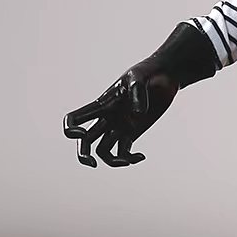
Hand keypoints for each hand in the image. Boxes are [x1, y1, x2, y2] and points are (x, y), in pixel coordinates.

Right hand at [63, 20, 217, 167]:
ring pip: (104, 151)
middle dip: (83, 155)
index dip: (71, 129)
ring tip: (127, 161)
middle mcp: (107, 118)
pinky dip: (130, 159)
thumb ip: (137, 93)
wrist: (166, 75)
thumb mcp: (140, 77)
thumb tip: (137, 115)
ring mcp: (119, 127)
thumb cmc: (149, 72)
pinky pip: (125, 152)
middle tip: (92, 163)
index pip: (75, 118)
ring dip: (112, 161)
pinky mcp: (133, 132)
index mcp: (102, 104)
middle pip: (86, 142)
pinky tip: (141, 156)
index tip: (81, 133)